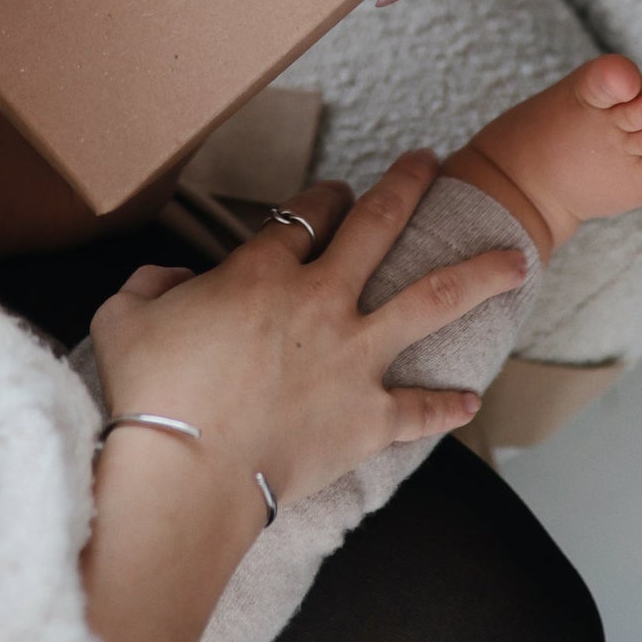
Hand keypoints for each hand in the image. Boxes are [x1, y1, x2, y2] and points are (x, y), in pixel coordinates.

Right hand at [90, 152, 526, 509]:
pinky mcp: (367, 419)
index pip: (306, 213)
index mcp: (262, 272)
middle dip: (409, 185)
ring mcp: (352, 359)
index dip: (324, 196)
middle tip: (431, 161)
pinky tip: (472, 399)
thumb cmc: (149, 396)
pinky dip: (446, 405)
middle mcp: (320, 302)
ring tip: (518, 258)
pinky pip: (419, 409)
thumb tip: (171, 282)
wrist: (185, 480)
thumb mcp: (123, 316)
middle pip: (379, 227)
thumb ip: (149, 285)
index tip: (335, 193)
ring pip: (432, 301)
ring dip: (478, 275)